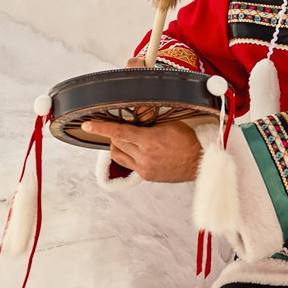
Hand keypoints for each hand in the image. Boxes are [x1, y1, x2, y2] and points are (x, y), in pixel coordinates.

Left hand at [86, 118, 201, 182]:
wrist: (200, 163)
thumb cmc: (188, 141)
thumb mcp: (170, 123)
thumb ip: (149, 119)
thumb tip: (135, 111)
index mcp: (150, 140)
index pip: (118, 132)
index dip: (100, 128)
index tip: (87, 124)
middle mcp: (144, 156)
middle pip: (116, 142)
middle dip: (114, 132)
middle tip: (119, 126)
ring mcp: (144, 168)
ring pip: (118, 154)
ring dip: (118, 144)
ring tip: (128, 138)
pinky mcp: (146, 176)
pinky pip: (127, 164)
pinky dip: (127, 155)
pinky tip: (136, 150)